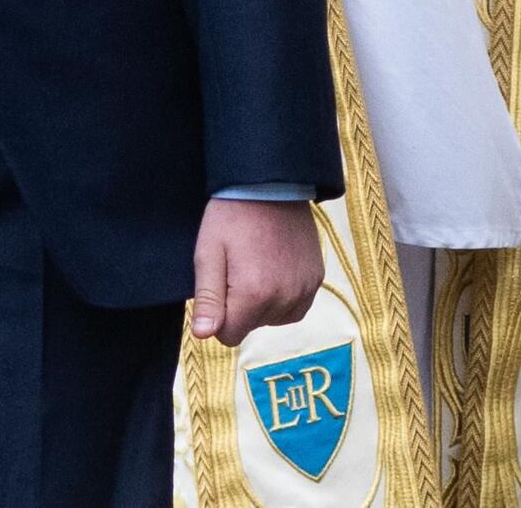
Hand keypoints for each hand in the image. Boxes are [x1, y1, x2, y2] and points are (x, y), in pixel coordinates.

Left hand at [191, 198, 324, 345]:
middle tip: (239, 266)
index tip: (219, 285)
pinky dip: (285, 297)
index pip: (229, 336)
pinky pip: (297, 306)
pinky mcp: (317, 278)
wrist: (271, 183)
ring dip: (264, 303)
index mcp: (254, 294)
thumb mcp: (209, 253)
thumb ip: (208, 299)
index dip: (218, 315)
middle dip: (242, 306)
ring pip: (275, 319)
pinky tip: (275, 270)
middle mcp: (285, 297)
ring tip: (258, 266)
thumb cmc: (233, 217)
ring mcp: (305, 288)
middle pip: (253, 326)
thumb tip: (204, 335)